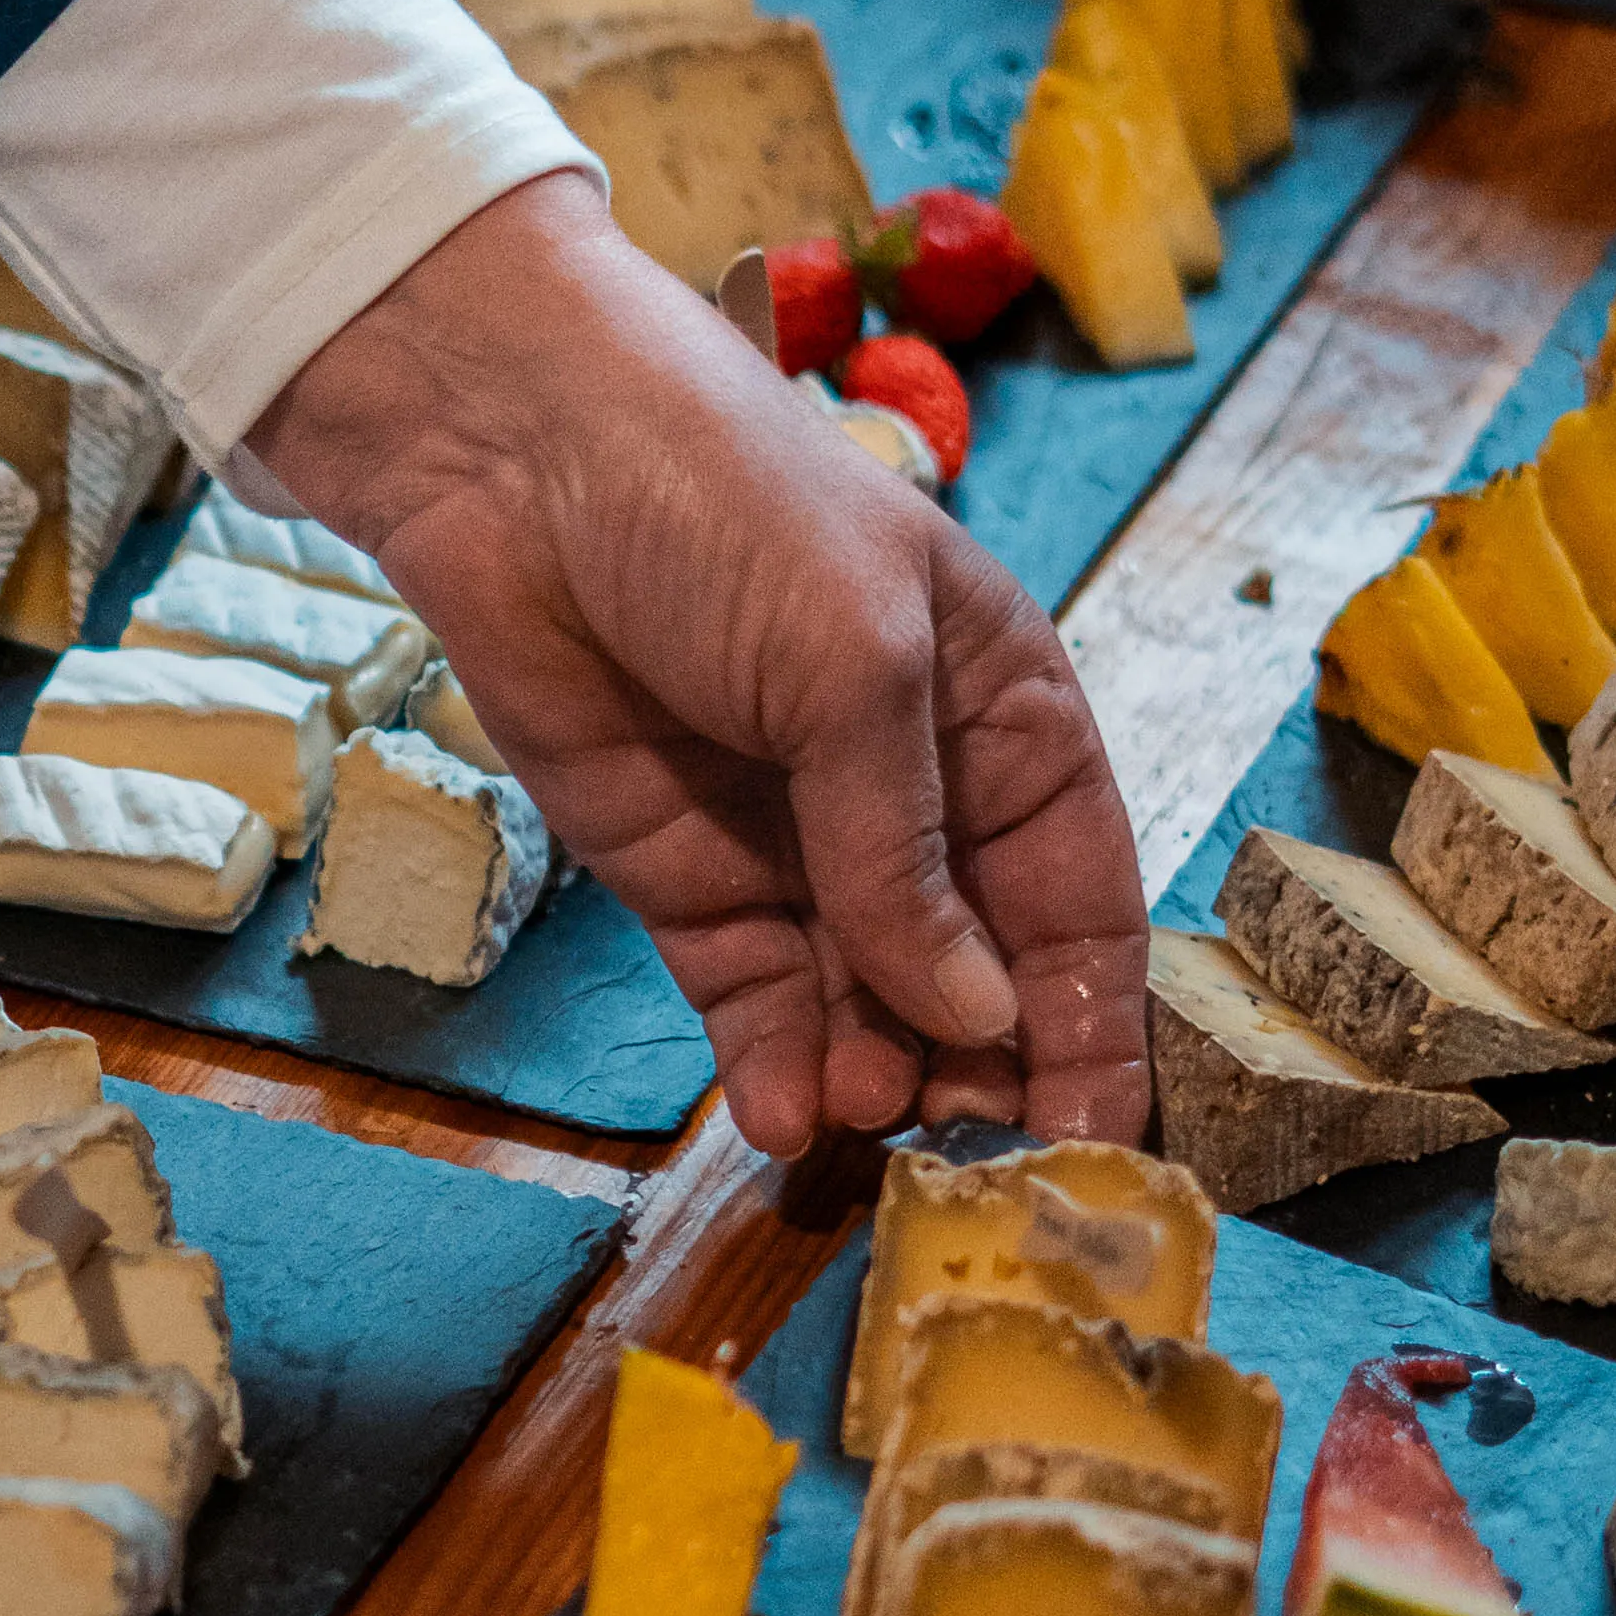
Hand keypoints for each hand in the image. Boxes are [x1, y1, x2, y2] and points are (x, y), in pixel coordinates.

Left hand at [260, 177, 1147, 1154]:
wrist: (517, 460)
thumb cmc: (727, 507)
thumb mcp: (855, 666)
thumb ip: (906, 853)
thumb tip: (974, 1016)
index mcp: (1007, 723)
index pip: (1082, 903)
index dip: (1095, 1022)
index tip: (1097, 1138)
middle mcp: (917, 801)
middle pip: (980, 977)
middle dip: (980, 1072)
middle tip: (963, 1155)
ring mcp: (800, 849)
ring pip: (868, 1008)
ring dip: (875, 1078)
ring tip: (860, 1118)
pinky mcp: (690, 884)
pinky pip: (756, 1002)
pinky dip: (775, 1066)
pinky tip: (784, 1118)